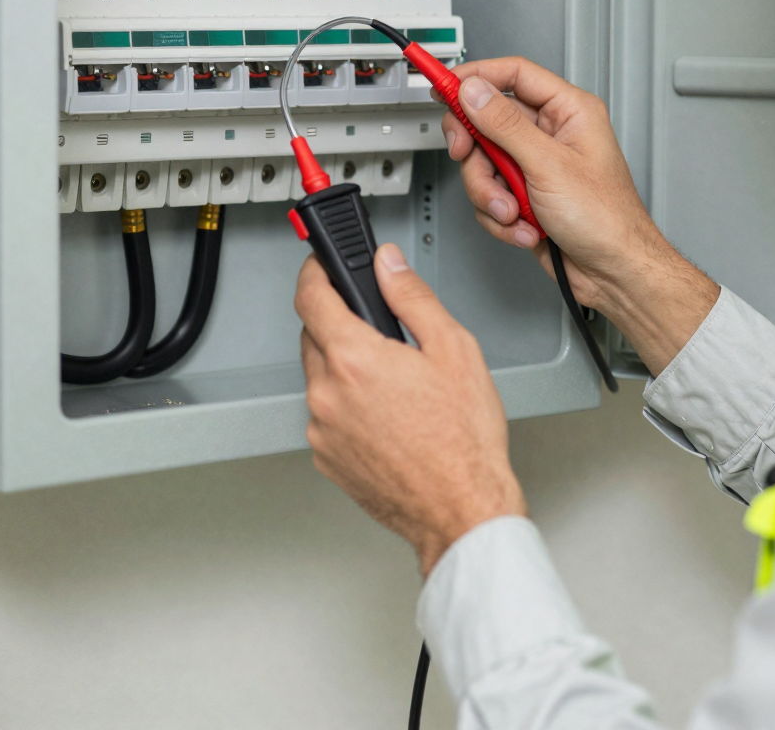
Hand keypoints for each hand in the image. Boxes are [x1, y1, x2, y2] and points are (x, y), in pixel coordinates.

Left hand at [296, 244, 525, 574]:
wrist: (462, 508)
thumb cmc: (464, 440)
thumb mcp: (454, 348)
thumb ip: (412, 297)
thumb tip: (389, 265)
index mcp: (355, 359)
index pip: (310, 297)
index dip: (314, 273)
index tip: (320, 267)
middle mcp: (328, 394)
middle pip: (313, 336)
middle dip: (339, 323)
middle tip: (380, 332)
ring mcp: (322, 430)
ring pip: (319, 378)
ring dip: (344, 368)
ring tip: (394, 384)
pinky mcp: (326, 458)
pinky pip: (326, 416)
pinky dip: (346, 406)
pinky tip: (387, 416)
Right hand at [440, 57, 718, 373]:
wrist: (613, 272)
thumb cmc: (607, 219)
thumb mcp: (549, 166)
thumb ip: (506, 125)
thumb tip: (475, 92)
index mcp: (568, 112)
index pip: (513, 75)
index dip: (475, 77)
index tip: (444, 84)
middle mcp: (551, 134)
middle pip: (488, 122)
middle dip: (476, 150)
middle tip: (466, 155)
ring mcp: (535, 166)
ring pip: (483, 164)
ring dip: (491, 194)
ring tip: (514, 211)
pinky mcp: (525, 196)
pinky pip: (491, 195)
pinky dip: (501, 217)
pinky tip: (526, 228)